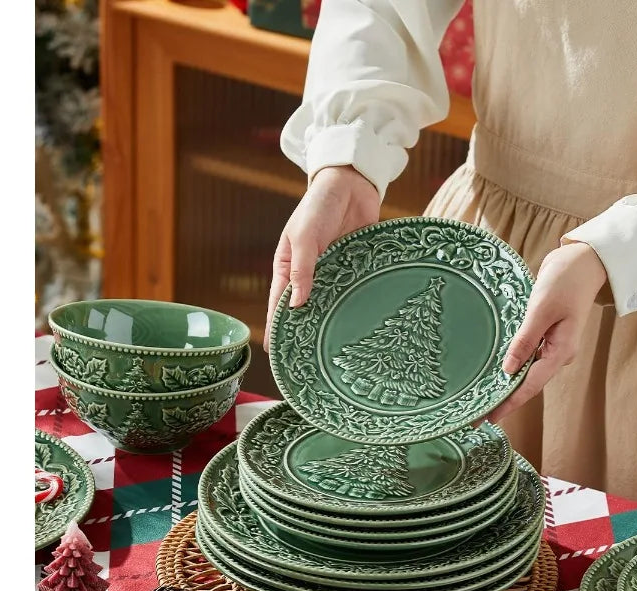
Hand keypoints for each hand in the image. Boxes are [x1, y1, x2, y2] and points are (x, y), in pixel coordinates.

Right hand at [264, 165, 380, 350]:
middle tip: (308, 361)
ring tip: (335, 350)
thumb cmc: (319, 205)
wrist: (352, 183)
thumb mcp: (304, 236)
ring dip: (332, 322)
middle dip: (305, 332)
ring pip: (330, 304)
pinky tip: (360, 325)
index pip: (279, 305)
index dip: (277, 329)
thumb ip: (302, 269)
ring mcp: (333, 274)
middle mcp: (309, 275)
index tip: (275, 355)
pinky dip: (354, 306)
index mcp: (288, 268)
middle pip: (305, 310)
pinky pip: (352, 292)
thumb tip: (297, 305)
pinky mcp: (354, 269)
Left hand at [487, 242, 606, 423]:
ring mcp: (553, 347)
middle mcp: (557, 355)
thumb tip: (508, 370)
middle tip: (477, 414)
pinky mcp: (547, 337)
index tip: (488, 418)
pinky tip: (495, 374)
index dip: (509, 403)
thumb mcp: (542, 309)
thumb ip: (525, 340)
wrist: (584, 261)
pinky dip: (512, 367)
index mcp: (560, 352)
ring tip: (482, 399)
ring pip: (527, 372)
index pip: (530, 385)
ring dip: (506, 385)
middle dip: (504, 399)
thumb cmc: (565, 281)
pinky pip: (527, 358)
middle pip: (528, 384)